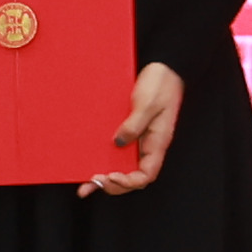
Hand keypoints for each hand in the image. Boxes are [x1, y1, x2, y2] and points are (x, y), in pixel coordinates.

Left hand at [90, 63, 184, 197]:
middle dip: (113, 184)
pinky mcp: (132, 129)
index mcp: (158, 142)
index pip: (146, 174)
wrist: (163, 66)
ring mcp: (140, 138)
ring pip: (125, 165)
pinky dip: (107, 159)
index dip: (128, 181)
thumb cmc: (161, 83)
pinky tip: (94, 160)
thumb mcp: (147, 104)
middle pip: (133, 176)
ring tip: (88, 182)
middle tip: (92, 183)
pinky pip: (120, 151)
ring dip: (108, 176)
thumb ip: (133, 125)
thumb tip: (118, 143)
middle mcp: (149, 145)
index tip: (111, 176)